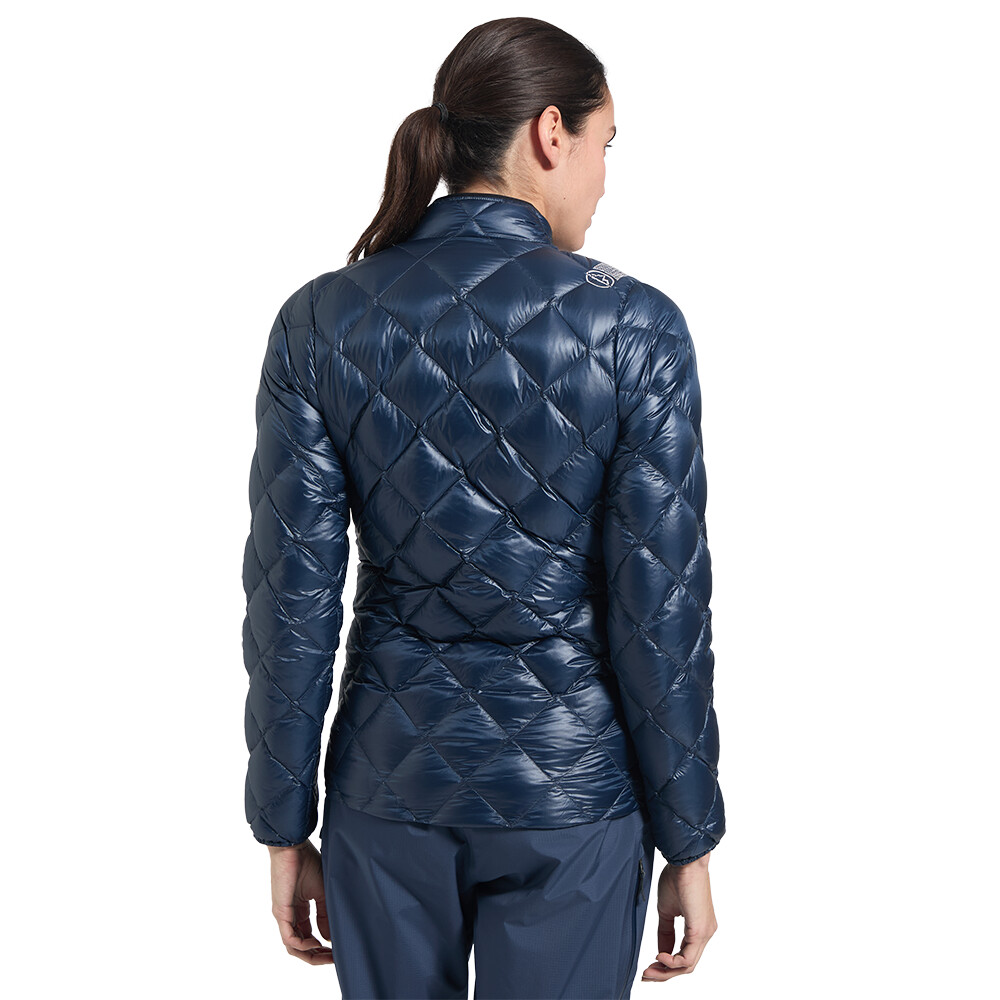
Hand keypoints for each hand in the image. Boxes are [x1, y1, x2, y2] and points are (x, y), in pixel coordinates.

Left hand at [267, 840, 333, 964]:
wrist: (294, 846)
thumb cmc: (307, 862)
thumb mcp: (322, 891)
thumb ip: (324, 914)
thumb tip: (329, 937)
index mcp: (299, 910)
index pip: (308, 937)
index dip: (322, 948)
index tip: (337, 951)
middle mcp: (289, 916)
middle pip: (300, 947)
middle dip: (317, 956)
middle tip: (333, 959)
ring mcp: (284, 916)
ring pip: (294, 947)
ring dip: (310, 955)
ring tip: (327, 955)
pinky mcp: (281, 912)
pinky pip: (289, 937)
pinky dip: (303, 945)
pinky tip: (317, 944)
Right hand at [640, 852, 717, 981]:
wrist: (684, 861)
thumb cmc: (677, 878)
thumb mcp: (667, 911)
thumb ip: (666, 933)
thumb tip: (661, 951)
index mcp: (698, 928)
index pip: (684, 956)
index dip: (666, 966)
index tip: (649, 968)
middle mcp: (705, 933)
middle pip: (686, 965)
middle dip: (664, 974)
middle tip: (646, 975)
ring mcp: (705, 933)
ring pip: (688, 965)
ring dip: (666, 971)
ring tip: (649, 970)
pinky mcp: (700, 930)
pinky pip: (688, 957)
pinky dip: (672, 962)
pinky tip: (660, 956)